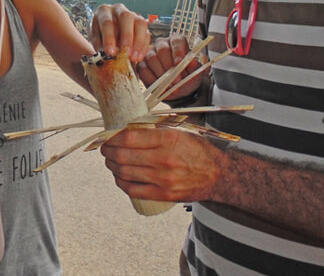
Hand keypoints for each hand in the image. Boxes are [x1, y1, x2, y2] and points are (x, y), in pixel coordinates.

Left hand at [90, 3, 149, 62]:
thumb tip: (107, 55)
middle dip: (127, 36)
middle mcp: (119, 9)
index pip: (107, 22)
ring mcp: (133, 15)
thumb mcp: (96, 41)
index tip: (110, 53)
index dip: (109, 38)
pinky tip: (138, 57)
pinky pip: (147, 33)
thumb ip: (100, 46)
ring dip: (138, 42)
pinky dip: (143, 46)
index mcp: (104, 11)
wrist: (109, 37)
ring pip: (140, 23)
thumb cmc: (100, 38)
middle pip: (126, 17)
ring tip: (133, 58)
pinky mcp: (142, 24)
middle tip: (126, 53)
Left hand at [100, 127, 223, 202]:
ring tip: (110, 160)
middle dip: (108, 152)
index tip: (108, 136)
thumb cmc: (197, 149)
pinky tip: (119, 176)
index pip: (128, 138)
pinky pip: (133, 190)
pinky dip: (121, 182)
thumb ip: (154, 130)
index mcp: (167, 139)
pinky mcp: (163, 194)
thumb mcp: (178, 131)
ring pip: (124, 173)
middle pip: (122, 156)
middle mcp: (163, 159)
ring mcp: (163, 179)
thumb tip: (125, 128)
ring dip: (112, 166)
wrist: (218, 174)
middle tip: (105, 149)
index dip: (112, 137)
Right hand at [137, 34, 202, 98]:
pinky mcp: (142, 64)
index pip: (177, 41)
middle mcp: (162, 44)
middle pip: (162, 49)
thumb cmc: (187, 76)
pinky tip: (159, 87)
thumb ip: (194, 67)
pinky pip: (144, 70)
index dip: (178, 51)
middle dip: (169, 65)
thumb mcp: (195, 72)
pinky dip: (152, 80)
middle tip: (176, 79)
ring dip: (161, 74)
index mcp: (177, 41)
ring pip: (152, 59)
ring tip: (169, 85)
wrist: (179, 87)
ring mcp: (150, 53)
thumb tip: (192, 63)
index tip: (179, 63)